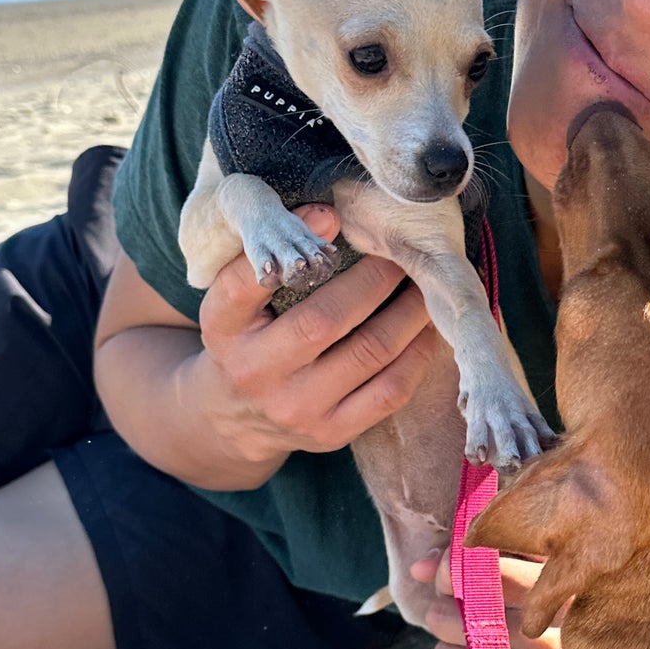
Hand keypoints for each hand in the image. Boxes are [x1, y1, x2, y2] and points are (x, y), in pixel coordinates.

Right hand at [192, 205, 440, 475]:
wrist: (235, 417)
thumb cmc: (249, 337)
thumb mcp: (235, 300)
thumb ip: (269, 258)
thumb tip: (328, 215)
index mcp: (223, 328)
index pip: (244, 285)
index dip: (290, 248)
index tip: (331, 215)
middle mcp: (254, 371)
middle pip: (324, 319)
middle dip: (375, 279)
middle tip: (403, 253)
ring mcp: (296, 408)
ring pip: (368, 352)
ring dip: (408, 312)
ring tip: (426, 286)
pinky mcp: (331, 433)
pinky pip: (389, 391)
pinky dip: (417, 354)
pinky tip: (426, 328)